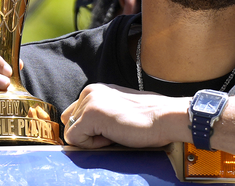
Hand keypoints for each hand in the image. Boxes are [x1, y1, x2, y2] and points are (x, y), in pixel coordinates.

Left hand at [61, 83, 190, 148]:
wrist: (165, 118)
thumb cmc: (147, 118)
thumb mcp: (117, 109)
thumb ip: (99, 114)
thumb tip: (82, 131)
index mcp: (95, 90)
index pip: (74, 116)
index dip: (90, 130)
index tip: (111, 128)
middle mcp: (89, 92)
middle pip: (70, 124)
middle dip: (88, 134)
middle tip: (113, 131)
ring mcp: (89, 101)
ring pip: (71, 133)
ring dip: (92, 139)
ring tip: (116, 132)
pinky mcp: (90, 115)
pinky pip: (75, 140)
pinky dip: (92, 145)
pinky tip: (113, 136)